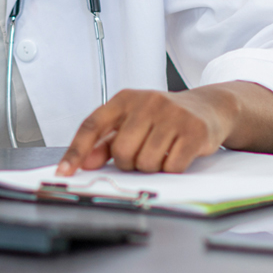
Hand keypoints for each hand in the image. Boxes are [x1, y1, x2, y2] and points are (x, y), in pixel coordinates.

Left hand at [56, 88, 232, 175]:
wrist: (208, 107)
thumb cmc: (165, 116)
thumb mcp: (133, 121)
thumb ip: (106, 141)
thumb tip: (83, 162)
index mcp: (127, 98)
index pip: (93, 125)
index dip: (76, 151)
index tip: (65, 173)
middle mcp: (148, 102)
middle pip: (122, 151)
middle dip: (129, 162)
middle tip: (142, 154)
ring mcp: (172, 115)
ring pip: (146, 162)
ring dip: (152, 166)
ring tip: (162, 152)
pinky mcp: (193, 130)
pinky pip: (171, 167)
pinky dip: (172, 168)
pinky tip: (177, 154)